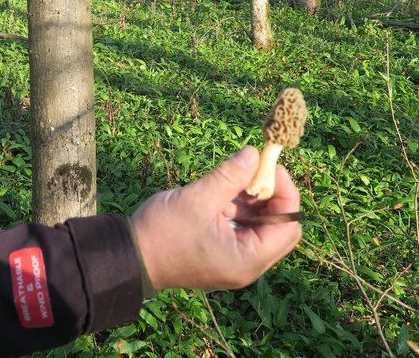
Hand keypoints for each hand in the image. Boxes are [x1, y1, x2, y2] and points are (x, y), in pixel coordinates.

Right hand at [131, 146, 301, 290]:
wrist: (129, 257)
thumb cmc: (162, 232)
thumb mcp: (197, 199)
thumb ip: (229, 176)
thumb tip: (254, 153)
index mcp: (248, 258)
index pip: (288, 224)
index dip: (285, 190)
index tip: (267, 163)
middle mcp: (248, 264)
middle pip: (279, 226)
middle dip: (271, 194)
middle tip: (253, 169)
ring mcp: (235, 261)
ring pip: (260, 225)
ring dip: (252, 199)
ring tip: (231, 178)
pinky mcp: (222, 253)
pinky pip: (242, 228)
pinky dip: (238, 208)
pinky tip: (221, 191)